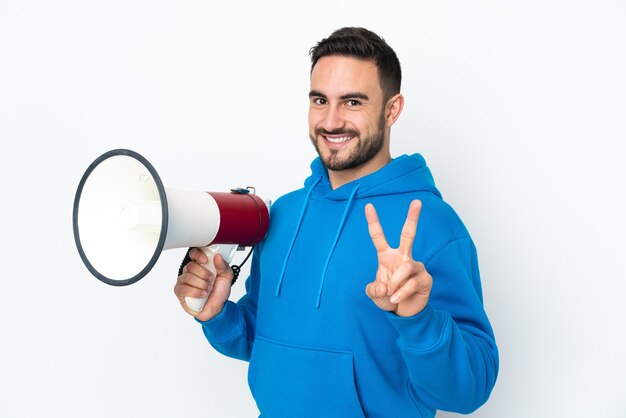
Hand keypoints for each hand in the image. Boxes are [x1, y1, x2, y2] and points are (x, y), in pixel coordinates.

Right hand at [174, 247, 233, 321]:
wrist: (217, 308)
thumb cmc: (218, 292)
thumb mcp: (226, 277)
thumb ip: (223, 266)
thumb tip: (218, 256)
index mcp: (200, 265)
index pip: (194, 253)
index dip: (198, 255)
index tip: (205, 260)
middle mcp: (190, 271)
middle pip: (191, 266)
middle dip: (204, 274)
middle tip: (211, 281)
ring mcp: (183, 281)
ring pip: (188, 277)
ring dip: (201, 284)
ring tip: (208, 289)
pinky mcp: (180, 291)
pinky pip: (184, 288)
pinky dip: (195, 292)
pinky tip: (202, 294)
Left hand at [365, 200, 431, 316]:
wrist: (403, 312)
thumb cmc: (387, 297)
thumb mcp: (374, 295)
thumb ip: (374, 290)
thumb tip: (384, 286)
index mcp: (386, 257)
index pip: (378, 237)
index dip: (373, 222)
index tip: (368, 206)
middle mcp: (402, 257)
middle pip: (408, 234)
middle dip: (413, 218)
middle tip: (417, 201)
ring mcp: (415, 267)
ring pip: (406, 267)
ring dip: (395, 282)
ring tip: (391, 294)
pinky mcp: (425, 278)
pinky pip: (412, 283)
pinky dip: (401, 293)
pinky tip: (396, 299)